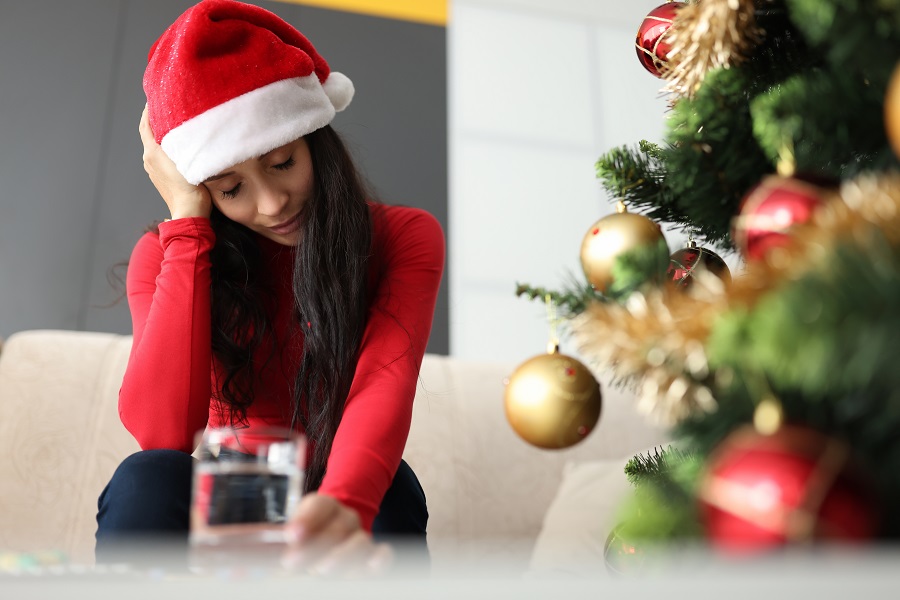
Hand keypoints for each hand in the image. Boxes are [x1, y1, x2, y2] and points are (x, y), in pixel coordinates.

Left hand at [139, 105, 211, 219]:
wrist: (189, 211)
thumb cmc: (189, 188)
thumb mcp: (184, 158)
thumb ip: (178, 141)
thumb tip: (178, 126)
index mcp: (151, 153)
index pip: (145, 125)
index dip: (148, 111)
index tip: (155, 98)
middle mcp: (148, 160)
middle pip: (149, 133)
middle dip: (155, 120)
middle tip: (167, 107)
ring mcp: (153, 169)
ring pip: (154, 144)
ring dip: (161, 133)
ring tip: (174, 123)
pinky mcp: (160, 177)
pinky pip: (159, 155)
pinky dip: (164, 145)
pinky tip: (177, 144)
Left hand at [282, 493, 391, 576]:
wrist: (335, 529)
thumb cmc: (308, 535)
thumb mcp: (291, 532)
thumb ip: (277, 545)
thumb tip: (249, 567)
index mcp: (323, 506)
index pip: (318, 506)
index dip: (306, 520)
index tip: (291, 535)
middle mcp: (346, 518)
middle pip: (337, 528)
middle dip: (315, 547)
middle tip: (292, 562)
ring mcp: (360, 536)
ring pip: (360, 542)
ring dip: (342, 557)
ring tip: (322, 569)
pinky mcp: (372, 555)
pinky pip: (383, 555)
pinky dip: (380, 560)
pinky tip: (370, 567)